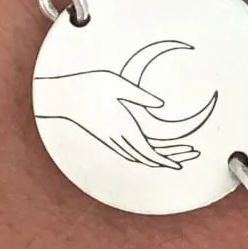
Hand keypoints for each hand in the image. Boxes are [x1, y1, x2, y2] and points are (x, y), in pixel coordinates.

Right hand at [34, 52, 217, 168]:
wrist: (65, 93)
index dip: (165, 160)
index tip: (179, 164)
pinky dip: (139, 154)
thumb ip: (140, 96)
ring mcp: (110, 137)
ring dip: (152, 158)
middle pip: (145, 157)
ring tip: (166, 159)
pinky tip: (142, 151)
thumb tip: (160, 105)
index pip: (148, 152)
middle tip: (182, 161)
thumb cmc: (92, 83)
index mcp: (125, 127)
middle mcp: (118, 137)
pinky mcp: (104, 134)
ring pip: (134, 155)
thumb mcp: (120, 85)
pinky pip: (125, 150)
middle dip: (164, 160)